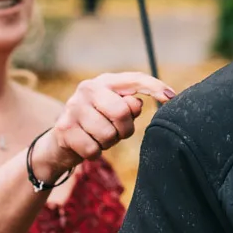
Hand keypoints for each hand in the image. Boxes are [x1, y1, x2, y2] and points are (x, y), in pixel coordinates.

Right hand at [31, 72, 173, 180]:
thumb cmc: (96, 125)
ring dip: (108, 143)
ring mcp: (73, 107)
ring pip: (108, 133)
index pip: (134, 79)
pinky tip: (87, 146)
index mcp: (104, 82)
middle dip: (124, 129)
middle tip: (117, 132)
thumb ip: (128, 106)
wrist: (61, 143)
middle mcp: (87, 88)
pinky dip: (95, 153)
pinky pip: (93, 148)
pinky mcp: (64, 128)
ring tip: (99, 138)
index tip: (171, 97)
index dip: (154, 86)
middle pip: (122, 111)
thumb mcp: (114, 113)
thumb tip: (137, 104)